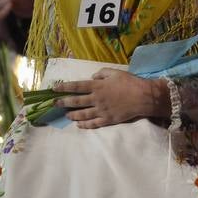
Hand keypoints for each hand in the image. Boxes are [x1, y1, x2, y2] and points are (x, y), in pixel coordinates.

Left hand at [54, 69, 168, 129]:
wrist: (143, 97)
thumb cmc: (129, 82)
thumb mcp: (114, 72)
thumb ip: (101, 73)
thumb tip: (93, 78)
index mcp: (97, 86)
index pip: (76, 86)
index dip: (64, 87)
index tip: (54, 89)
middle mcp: (96, 99)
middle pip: (76, 101)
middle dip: (63, 102)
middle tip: (54, 104)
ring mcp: (101, 111)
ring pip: (82, 114)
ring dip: (73, 115)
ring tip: (66, 115)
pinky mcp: (107, 120)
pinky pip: (93, 124)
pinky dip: (85, 125)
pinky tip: (79, 125)